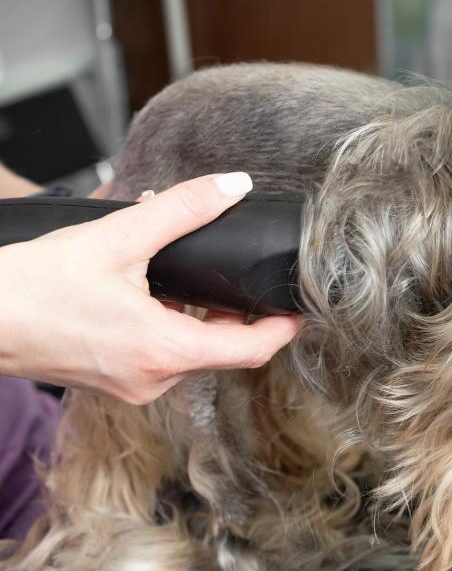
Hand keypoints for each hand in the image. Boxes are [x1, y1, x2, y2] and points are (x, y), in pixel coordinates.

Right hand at [0, 173, 302, 403]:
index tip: (299, 308)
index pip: (252, 351)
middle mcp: (153, 378)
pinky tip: (147, 287)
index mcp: (166, 352)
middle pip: (221, 348)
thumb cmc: (33, 286)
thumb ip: (183, 209)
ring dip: (195, 312)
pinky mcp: (111, 379)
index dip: (282, 328)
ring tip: (181, 269)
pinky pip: (158, 353)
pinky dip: (166, 322)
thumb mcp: (117, 238)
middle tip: (233, 272)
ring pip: (188, 349)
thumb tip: (232, 186)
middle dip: (232, 309)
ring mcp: (131, 384)